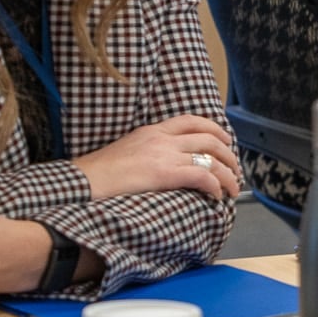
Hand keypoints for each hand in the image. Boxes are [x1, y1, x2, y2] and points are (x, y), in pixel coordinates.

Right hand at [71, 114, 241, 200]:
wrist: (82, 181)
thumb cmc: (98, 174)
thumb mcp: (126, 151)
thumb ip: (147, 151)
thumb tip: (162, 165)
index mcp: (152, 130)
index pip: (191, 120)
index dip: (215, 129)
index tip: (225, 140)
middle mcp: (161, 138)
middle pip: (209, 138)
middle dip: (228, 155)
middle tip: (235, 170)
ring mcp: (164, 154)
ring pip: (211, 158)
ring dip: (228, 174)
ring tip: (232, 188)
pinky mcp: (164, 173)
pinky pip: (202, 176)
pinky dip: (216, 186)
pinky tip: (217, 196)